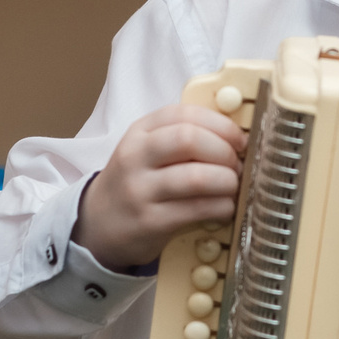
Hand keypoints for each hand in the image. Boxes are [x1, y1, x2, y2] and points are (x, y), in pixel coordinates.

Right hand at [72, 105, 245, 270]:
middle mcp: (135, 157)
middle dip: (224, 151)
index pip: (184, 114)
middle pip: (189, 139)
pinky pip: (196, 209)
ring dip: (227, 181)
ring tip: (233, 186)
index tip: (239, 138)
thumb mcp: (147, 150)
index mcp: (139, 132)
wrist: (99, 224)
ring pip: (196, 177)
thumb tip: (236, 137)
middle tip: (237, 164)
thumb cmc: (137, 182)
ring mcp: (140, 190)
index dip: (220, 124)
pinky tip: (225, 207)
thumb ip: (182, 137)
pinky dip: (221, 207)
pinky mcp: (150, 222)